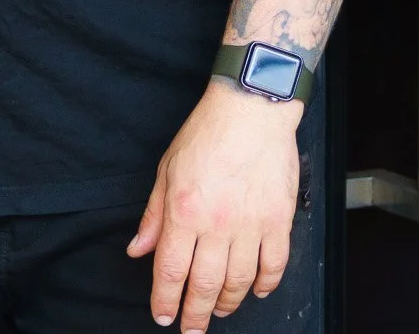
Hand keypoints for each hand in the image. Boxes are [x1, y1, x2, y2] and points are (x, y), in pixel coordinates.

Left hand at [129, 78, 300, 329]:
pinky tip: (257, 289)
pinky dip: (265, 284)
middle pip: (204, 286)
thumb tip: (139, 248)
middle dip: (194, 315)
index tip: (164, 316)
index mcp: (185, 211)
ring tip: (219, 309)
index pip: (171, 272)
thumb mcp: (168, 168)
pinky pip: (274, 265)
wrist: (252, 107)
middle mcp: (217, 224)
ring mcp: (251, 224)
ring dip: (227, 303)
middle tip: (191, 329)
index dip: (165, 301)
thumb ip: (154, 214)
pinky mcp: (279, 219)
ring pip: (239, 282)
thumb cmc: (208, 132)